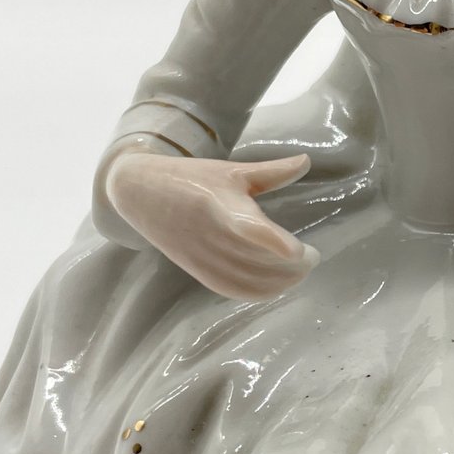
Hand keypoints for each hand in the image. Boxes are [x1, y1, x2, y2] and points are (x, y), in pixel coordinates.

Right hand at [106, 149, 317, 297]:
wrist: (140, 192)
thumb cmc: (192, 178)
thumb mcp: (231, 170)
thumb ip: (272, 171)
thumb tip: (307, 160)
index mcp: (221, 204)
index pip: (249, 228)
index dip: (273, 241)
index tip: (298, 251)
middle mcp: (211, 235)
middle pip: (258, 261)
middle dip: (292, 266)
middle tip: (313, 257)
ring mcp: (202, 256)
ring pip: (248, 280)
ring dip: (280, 281)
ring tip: (299, 270)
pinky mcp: (197, 270)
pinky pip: (232, 290)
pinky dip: (259, 292)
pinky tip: (278, 284)